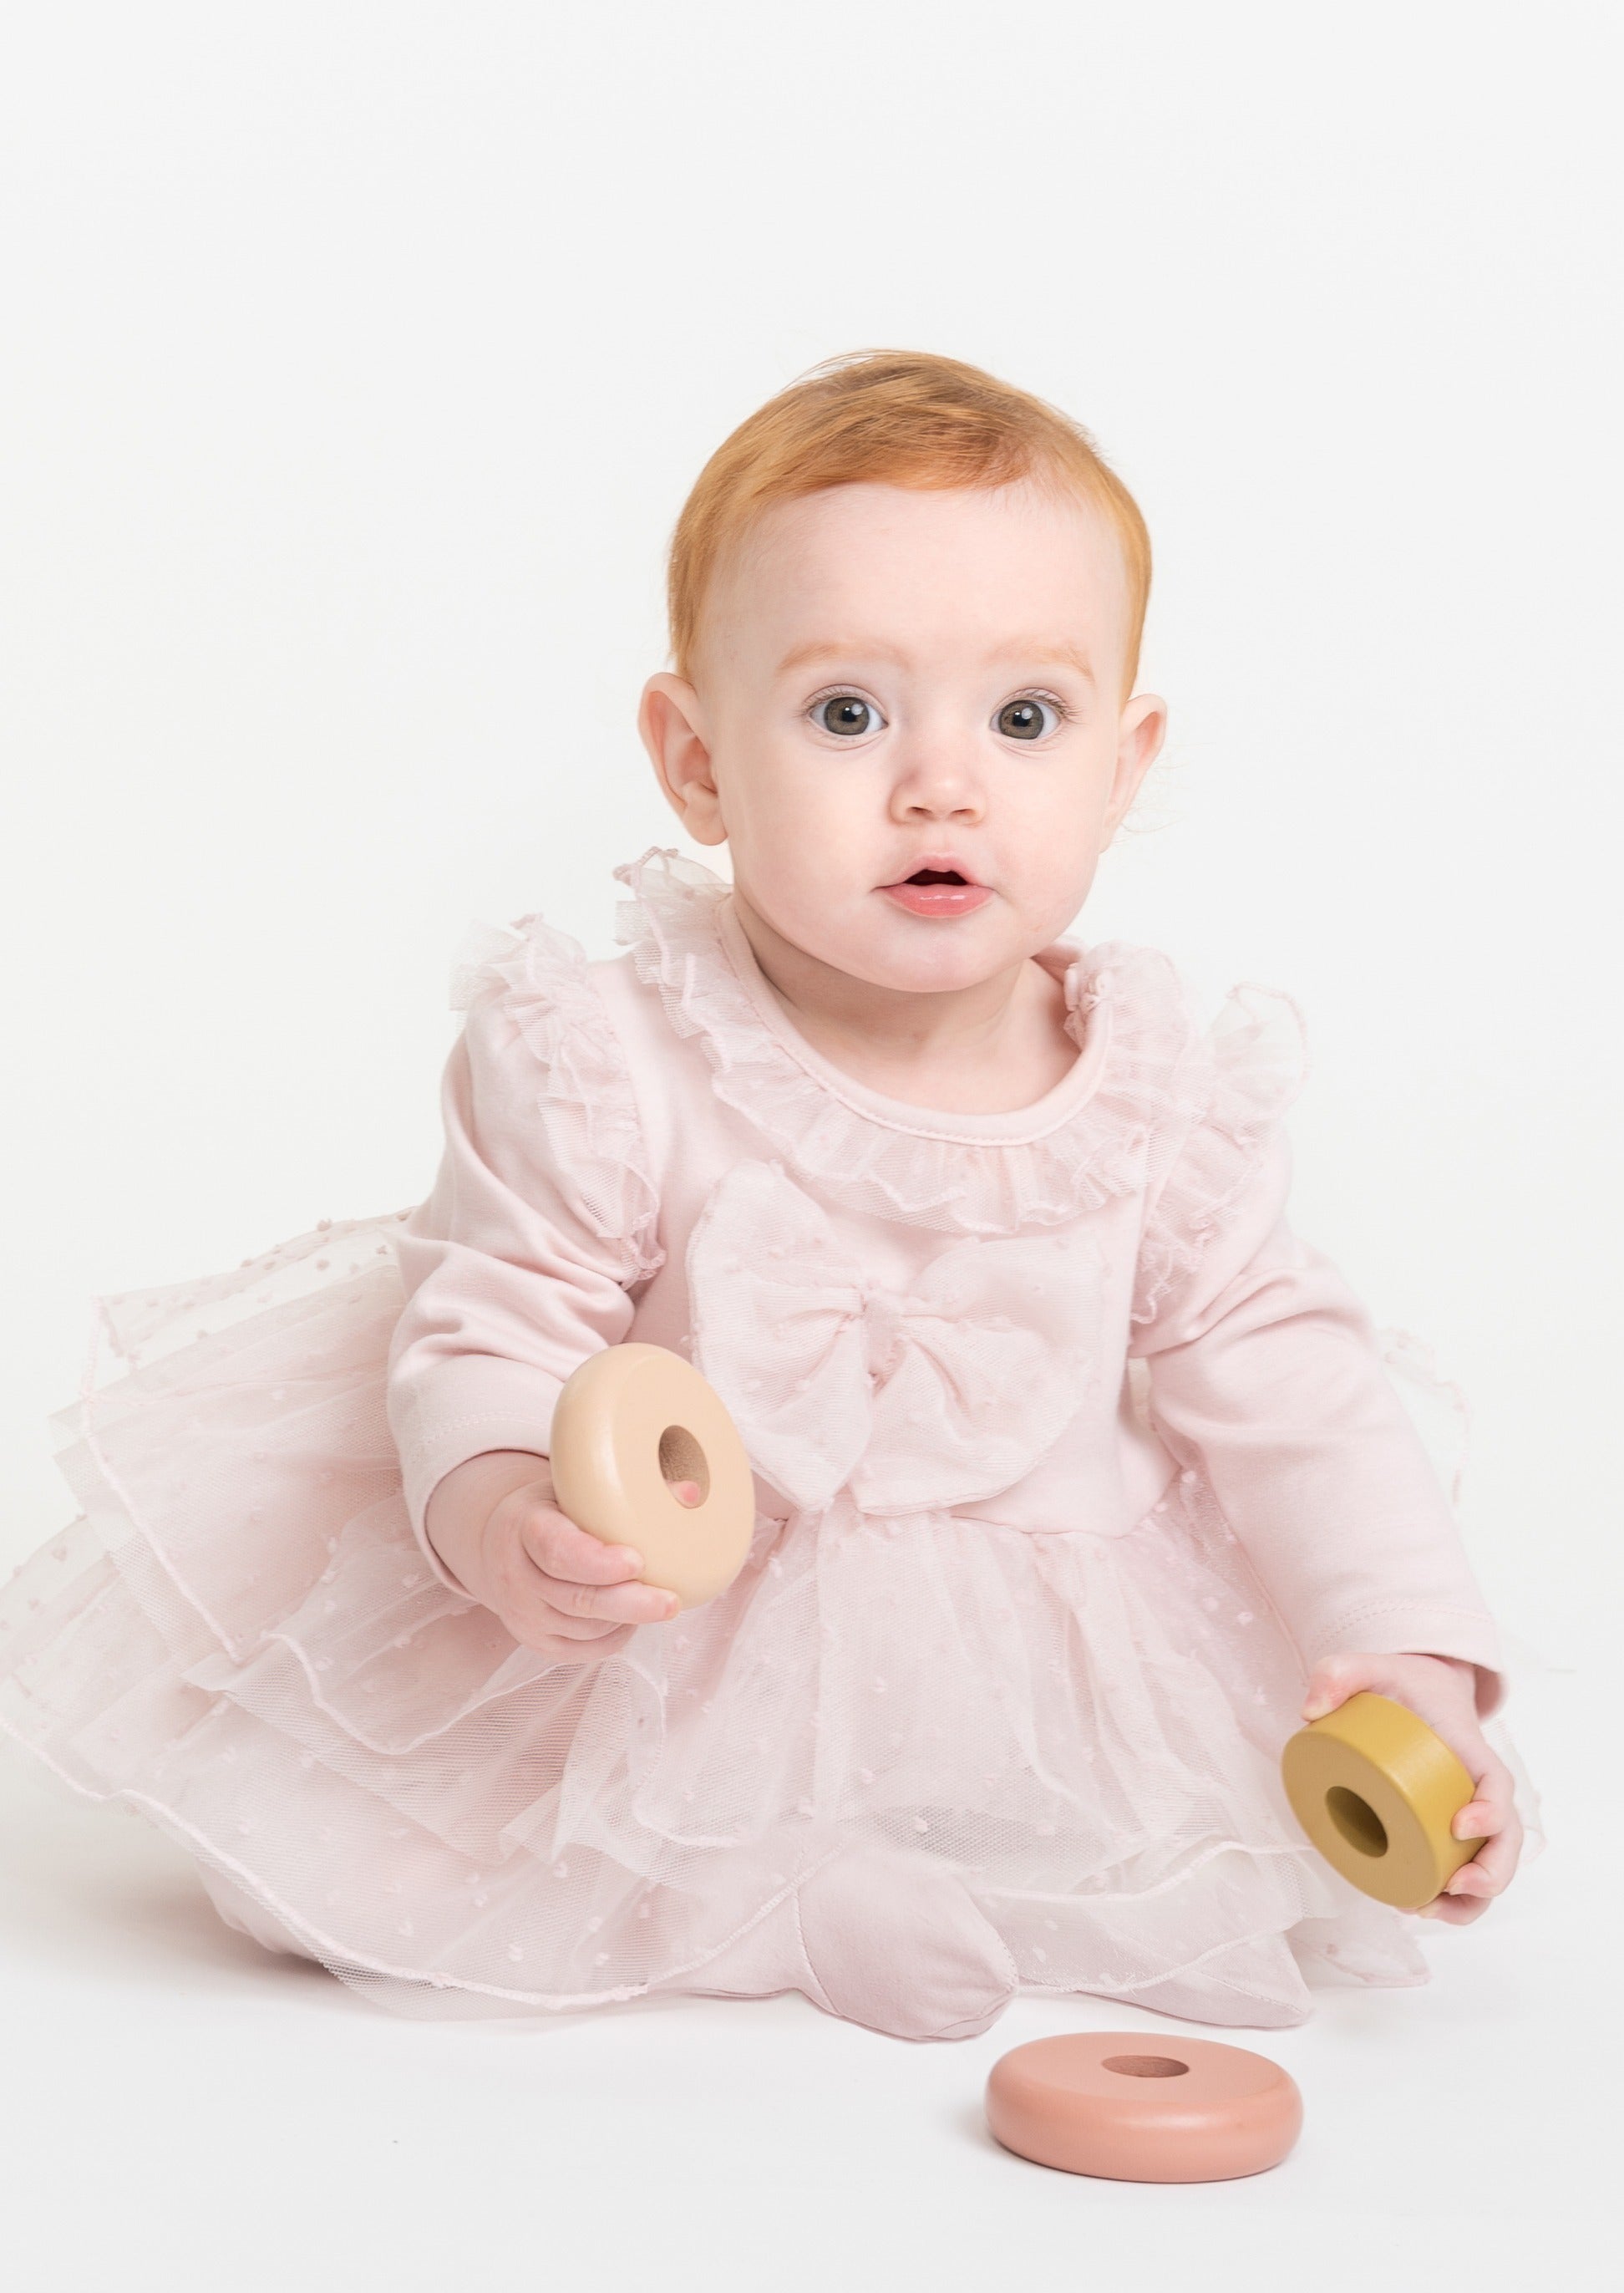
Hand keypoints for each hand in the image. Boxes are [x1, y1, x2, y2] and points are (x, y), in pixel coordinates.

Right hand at [425, 1450, 679, 1663]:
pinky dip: (615, 1636)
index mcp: (524, 1526)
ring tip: (658, 1598)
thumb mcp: (575, 1487)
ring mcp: (522, 1615)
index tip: (636, 1559)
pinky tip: (631, 1617)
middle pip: (576, 1599)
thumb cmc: (552, 1510)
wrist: (501, 1544)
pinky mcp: (535, 1642)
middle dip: (629, 1603)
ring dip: (627, 1618)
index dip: (597, 1561)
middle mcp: (516, 1575)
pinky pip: (584, 1650)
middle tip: (670, 1600)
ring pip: (585, 1628)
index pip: (556, 1550)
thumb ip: (626, 1490)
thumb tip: (691, 1492)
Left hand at [1300, 1651, 1521, 1923]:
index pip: (1497, 1784)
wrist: (1417, 1689)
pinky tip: (1417, 1907)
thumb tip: (1309, 1712)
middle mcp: (1478, 1788)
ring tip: (1424, 1909)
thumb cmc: (1397, 1682)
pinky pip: (1465, 1868)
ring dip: (1470, 1901)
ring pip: (1491, 1865)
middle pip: (1507, 1838)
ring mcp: (1468, 1812)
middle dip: (1491, 1873)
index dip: (1490, 1810)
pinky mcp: (1449, 1829)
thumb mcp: (1368, 1665)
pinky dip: (1453, 1900)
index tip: (1460, 1825)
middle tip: (1452, 1886)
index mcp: (1470, 1750)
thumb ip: (1337, 1671)